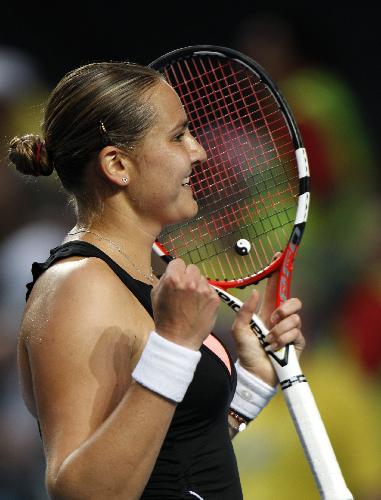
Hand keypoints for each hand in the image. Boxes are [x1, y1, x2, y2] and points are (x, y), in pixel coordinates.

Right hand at [151, 259, 219, 349]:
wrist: (179, 339)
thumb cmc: (165, 318)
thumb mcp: (155, 295)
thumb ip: (164, 279)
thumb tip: (172, 270)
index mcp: (173, 278)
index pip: (178, 262)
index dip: (176, 271)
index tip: (176, 278)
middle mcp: (190, 281)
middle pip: (192, 268)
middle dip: (188, 276)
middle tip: (185, 290)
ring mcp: (204, 290)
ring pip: (202, 278)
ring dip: (197, 285)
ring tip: (192, 300)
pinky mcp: (214, 298)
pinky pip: (210, 289)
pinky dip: (205, 295)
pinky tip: (199, 306)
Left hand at [231, 257, 304, 385]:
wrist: (256, 374)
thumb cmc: (247, 352)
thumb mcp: (239, 330)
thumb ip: (245, 312)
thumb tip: (255, 292)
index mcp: (267, 312)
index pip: (276, 289)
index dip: (278, 274)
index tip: (277, 258)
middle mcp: (281, 319)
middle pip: (293, 302)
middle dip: (285, 308)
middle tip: (273, 318)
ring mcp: (291, 330)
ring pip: (294, 319)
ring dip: (278, 331)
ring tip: (268, 341)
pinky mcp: (298, 342)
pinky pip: (296, 333)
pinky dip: (282, 340)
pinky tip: (274, 348)